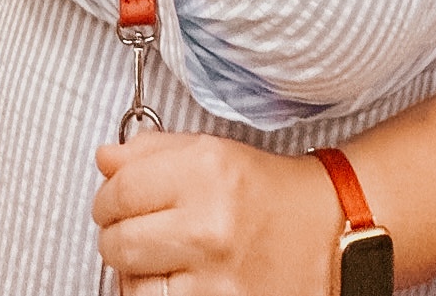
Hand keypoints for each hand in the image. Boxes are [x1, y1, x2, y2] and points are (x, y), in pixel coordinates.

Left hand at [94, 132, 335, 295]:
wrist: (330, 234)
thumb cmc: (270, 193)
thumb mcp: (214, 152)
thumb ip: (152, 152)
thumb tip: (105, 159)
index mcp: (207, 170)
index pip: (120, 188)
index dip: (107, 197)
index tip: (113, 200)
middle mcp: (210, 224)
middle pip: (118, 241)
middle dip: (115, 236)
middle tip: (130, 230)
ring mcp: (216, 278)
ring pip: (131, 288)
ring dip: (133, 275)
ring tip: (154, 260)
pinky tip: (173, 282)